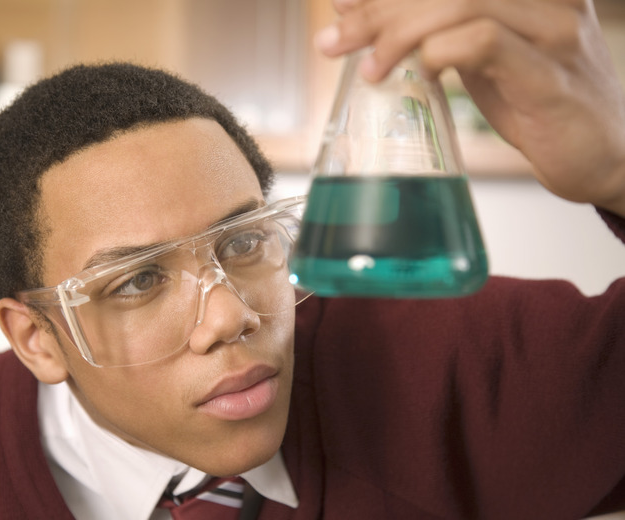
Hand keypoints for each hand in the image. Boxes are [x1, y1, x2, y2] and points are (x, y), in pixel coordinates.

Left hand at [315, 0, 624, 215]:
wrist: (605, 155)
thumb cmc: (538, 102)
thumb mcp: (482, 57)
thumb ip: (436, 32)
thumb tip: (365, 17)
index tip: (342, 5)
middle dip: (378, 10)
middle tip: (334, 41)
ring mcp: (552, 32)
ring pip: (461, 2)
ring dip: (398, 32)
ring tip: (369, 66)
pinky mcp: (549, 77)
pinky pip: (484, 43)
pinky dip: (440, 52)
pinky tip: (421, 71)